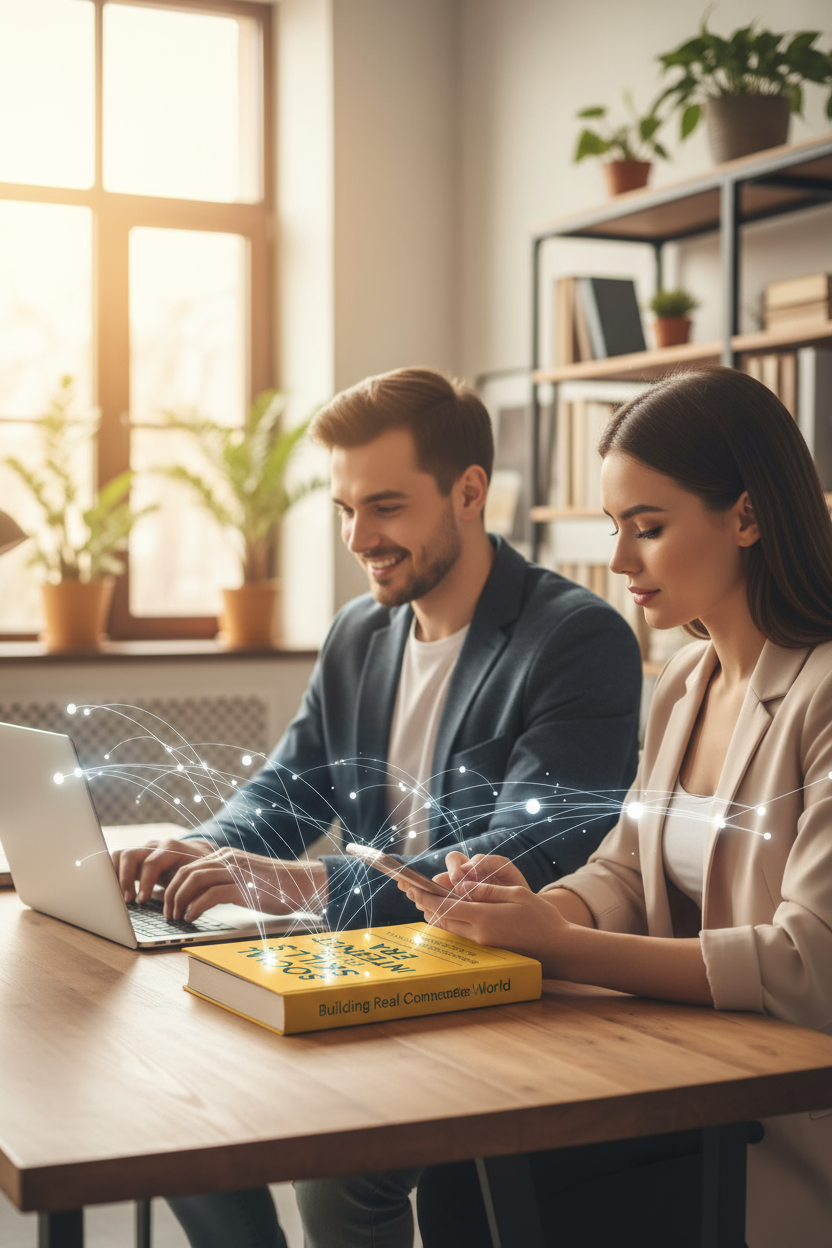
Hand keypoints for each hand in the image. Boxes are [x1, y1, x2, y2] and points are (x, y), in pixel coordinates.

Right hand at [112, 837, 214, 902]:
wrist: (199, 854)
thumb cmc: (199, 870)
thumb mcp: (198, 879)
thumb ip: (191, 892)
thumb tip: (184, 912)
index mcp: (172, 850)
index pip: (152, 863)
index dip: (145, 882)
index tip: (141, 900)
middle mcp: (155, 846)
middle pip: (131, 854)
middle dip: (125, 879)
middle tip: (127, 901)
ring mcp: (144, 849)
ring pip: (120, 854)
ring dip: (115, 876)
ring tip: (118, 897)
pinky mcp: (136, 856)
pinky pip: (117, 859)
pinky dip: (112, 873)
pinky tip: (114, 891)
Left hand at [162, 849, 328, 921]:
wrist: (302, 884)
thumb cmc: (276, 886)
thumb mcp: (245, 877)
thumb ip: (226, 880)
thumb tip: (203, 896)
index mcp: (226, 856)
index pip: (189, 865)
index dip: (173, 884)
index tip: (167, 902)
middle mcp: (228, 859)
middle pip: (186, 871)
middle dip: (171, 893)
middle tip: (167, 913)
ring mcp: (235, 871)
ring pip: (194, 881)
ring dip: (179, 901)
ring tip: (176, 917)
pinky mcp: (243, 886)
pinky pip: (211, 895)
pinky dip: (196, 907)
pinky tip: (192, 918)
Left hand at [401, 857, 567, 964]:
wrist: (560, 951)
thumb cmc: (543, 920)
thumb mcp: (517, 895)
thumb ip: (486, 890)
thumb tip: (460, 885)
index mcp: (483, 918)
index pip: (444, 907)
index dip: (426, 896)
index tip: (412, 886)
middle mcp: (478, 934)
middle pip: (441, 919)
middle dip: (425, 904)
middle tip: (412, 890)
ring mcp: (482, 944)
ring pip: (450, 928)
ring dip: (436, 914)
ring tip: (424, 900)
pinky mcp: (488, 949)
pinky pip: (461, 934)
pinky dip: (450, 922)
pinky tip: (447, 914)